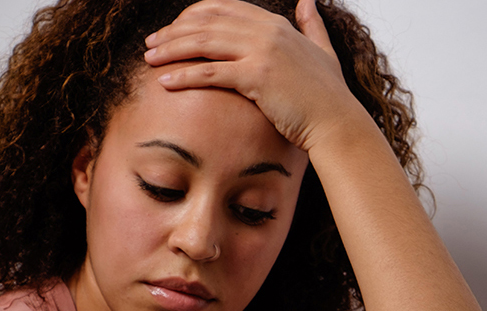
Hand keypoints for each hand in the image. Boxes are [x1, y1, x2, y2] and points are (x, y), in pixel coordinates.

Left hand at [143, 0, 360, 150]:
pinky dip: (183, 75)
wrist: (337, 122)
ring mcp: (262, 52)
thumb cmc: (329, 95)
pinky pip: (210, 72)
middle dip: (174, 31)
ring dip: (171, 50)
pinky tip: (165, 83)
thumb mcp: (323, 50)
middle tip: (151, 44)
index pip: (223, 8)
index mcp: (276, 24)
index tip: (173, 29)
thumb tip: (308, 0)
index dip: (193, 16)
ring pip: (203, 43)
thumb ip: (312, 24)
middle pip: (207, 22)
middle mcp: (267, 32)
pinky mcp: (257, 77)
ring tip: (149, 59)